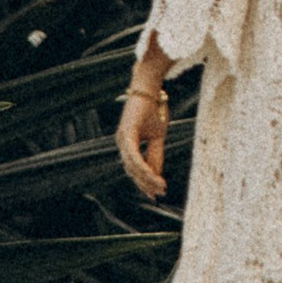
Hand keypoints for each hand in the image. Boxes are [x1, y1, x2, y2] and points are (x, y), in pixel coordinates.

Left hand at [116, 82, 168, 198]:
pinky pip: (134, 155)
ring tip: (159, 187)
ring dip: (146, 178)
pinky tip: (152, 175)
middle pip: (132, 170)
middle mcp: (122, 143)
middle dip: (145, 184)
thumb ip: (155, 154)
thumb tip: (156, 174)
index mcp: (128, 143)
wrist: (150, 88)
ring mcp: (122, 138)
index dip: (144, 181)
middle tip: (158, 195)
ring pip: (132, 166)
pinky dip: (143, 166)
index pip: (134, 168)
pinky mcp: (127, 133)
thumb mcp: (157, 136)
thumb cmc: (153, 109)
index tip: (156, 193)